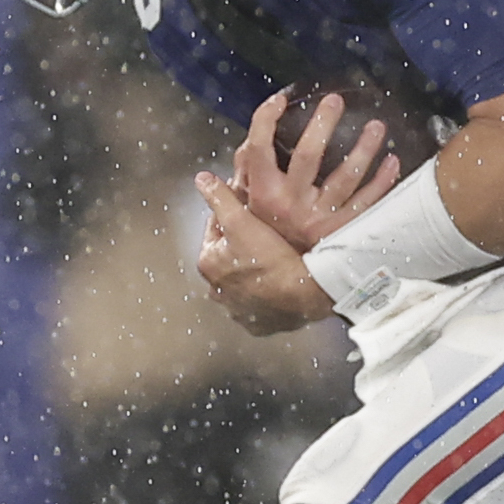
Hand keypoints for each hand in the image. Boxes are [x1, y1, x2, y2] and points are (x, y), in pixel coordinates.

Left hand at [194, 171, 335, 334]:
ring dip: (252, 275)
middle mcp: (217, 291)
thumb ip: (220, 198)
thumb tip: (201, 179)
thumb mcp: (242, 220)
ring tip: (274, 262)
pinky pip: (259, 307)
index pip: (215, 231)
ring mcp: (238, 311)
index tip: (250, 213)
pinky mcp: (258, 325)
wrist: (303, 294)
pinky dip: (266, 298)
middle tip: (265, 238)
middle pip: (228, 259)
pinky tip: (279, 288)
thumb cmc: (270, 258)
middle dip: (241, 249)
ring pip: (242, 285)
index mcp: (208, 263)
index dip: (232, 218)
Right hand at [233, 89, 403, 250]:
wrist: (285, 280)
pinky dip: (383, 181)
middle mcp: (291, 203)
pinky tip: (393, 161)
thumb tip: (249, 142)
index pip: (259, 148)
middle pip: (309, 155)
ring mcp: (320, 217)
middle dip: (323, 123)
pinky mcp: (344, 230)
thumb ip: (245, 172)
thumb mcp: (245, 205)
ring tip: (377, 126)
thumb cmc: (267, 233)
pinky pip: (368, 202)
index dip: (266, 120)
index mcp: (263, 193)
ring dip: (364, 148)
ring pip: (347, 176)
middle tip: (335, 101)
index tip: (280, 100)